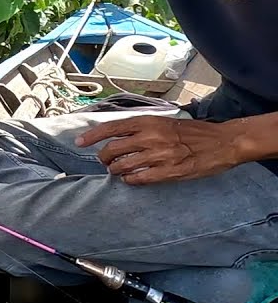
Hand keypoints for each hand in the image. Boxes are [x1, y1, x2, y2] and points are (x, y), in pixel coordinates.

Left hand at [74, 116, 243, 184]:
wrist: (223, 142)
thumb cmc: (192, 132)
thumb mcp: (164, 121)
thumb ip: (141, 127)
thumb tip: (116, 134)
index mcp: (148, 122)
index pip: (111, 128)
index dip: (92, 136)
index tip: (79, 143)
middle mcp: (151, 137)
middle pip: (112, 150)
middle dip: (103, 158)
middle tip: (105, 162)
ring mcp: (160, 155)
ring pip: (122, 166)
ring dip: (115, 171)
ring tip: (118, 171)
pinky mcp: (169, 172)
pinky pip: (139, 179)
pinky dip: (130, 180)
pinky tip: (131, 179)